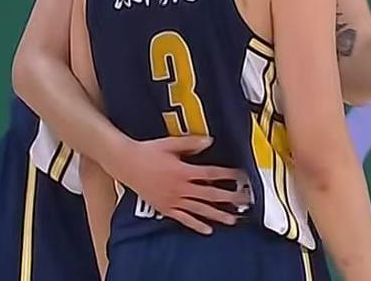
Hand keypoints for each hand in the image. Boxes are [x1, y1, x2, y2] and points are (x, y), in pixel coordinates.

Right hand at [112, 135, 250, 234]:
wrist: (126, 163)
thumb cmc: (147, 152)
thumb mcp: (170, 143)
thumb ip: (191, 143)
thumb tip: (210, 141)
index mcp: (183, 171)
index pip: (211, 174)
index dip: (228, 175)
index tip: (241, 176)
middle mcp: (180, 188)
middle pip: (210, 194)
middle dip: (230, 198)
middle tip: (244, 201)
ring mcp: (173, 200)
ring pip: (200, 209)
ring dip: (217, 215)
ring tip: (233, 219)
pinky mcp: (166, 208)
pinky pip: (183, 219)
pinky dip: (196, 225)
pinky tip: (208, 230)